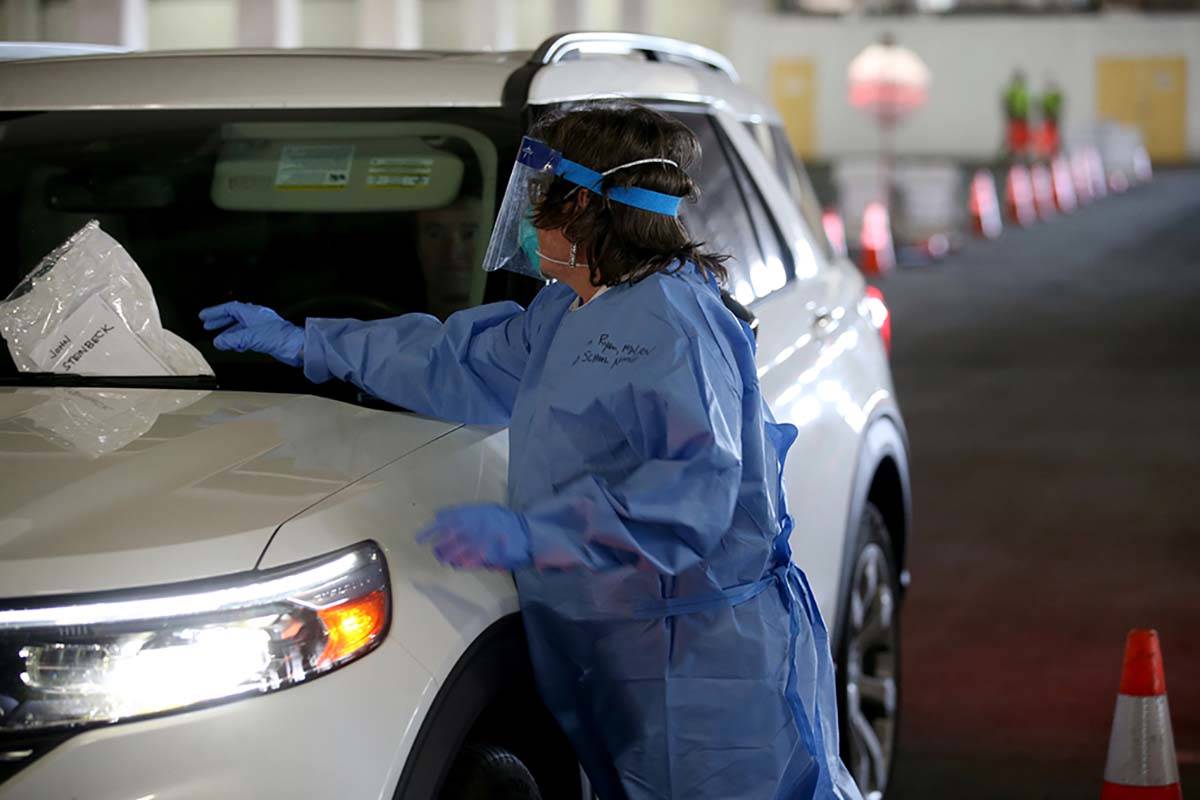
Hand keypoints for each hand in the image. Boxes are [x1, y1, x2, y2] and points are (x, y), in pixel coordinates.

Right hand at [199, 302, 303, 366]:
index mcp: (252, 312)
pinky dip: (238, 340)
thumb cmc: (279, 337)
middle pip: (233, 316)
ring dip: (228, 333)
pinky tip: (235, 346)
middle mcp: (256, 318)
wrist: (296, 346)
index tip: (204, 316)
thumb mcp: (250, 337)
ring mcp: (261, 327)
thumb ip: (232, 340)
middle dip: (220, 321)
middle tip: (208, 326)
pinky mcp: (265, 337)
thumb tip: (219, 342)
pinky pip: (247, 336)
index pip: (229, 308)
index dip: (215, 312)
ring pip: (240, 328)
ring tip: (218, 339)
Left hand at [416, 504, 532, 570]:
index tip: (419, 539)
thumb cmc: (503, 520)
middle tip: (437, 553)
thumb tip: (438, 515)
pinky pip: (466, 562)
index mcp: (468, 514)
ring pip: (453, 553)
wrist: (525, 532)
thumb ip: (461, 512)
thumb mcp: (483, 509)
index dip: (429, 531)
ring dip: (449, 557)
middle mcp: (470, 527)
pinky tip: (460, 564)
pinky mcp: (484, 555)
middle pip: (445, 541)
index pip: (442, 523)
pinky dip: (461, 564)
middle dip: (439, 548)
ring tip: (447, 560)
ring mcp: (477, 542)